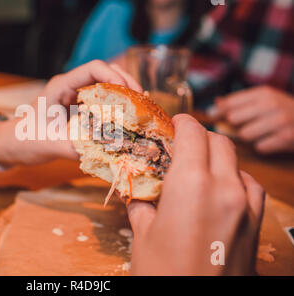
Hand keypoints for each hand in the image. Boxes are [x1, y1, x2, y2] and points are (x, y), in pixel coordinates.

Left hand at [0, 60, 142, 165]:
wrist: (10, 146)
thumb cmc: (22, 139)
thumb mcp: (47, 144)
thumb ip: (74, 147)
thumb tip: (107, 152)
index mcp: (62, 86)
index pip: (94, 68)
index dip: (116, 77)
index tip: (131, 93)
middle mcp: (71, 88)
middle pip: (106, 75)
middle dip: (127, 86)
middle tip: (144, 104)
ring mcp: (75, 99)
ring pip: (107, 89)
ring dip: (124, 98)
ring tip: (141, 112)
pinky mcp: (78, 112)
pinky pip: (102, 105)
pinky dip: (117, 111)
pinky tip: (127, 124)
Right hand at [127, 114, 264, 274]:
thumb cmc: (163, 272)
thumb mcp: (143, 235)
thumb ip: (142, 205)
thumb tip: (138, 192)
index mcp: (191, 184)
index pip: (193, 133)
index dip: (182, 123)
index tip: (172, 123)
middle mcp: (224, 188)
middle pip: (218, 141)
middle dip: (199, 136)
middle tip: (180, 144)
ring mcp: (246, 205)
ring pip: (237, 162)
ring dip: (219, 157)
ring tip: (200, 168)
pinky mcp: (255, 223)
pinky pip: (250, 186)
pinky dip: (235, 180)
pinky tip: (221, 192)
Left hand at [212, 86, 293, 153]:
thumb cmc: (286, 111)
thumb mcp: (266, 99)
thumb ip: (240, 101)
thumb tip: (216, 104)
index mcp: (263, 93)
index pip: (230, 103)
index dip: (217, 111)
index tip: (212, 116)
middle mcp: (271, 104)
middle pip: (234, 119)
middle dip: (235, 126)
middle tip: (243, 127)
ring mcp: (280, 121)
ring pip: (245, 134)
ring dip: (250, 137)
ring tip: (262, 133)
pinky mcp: (286, 138)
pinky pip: (260, 147)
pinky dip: (263, 146)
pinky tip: (273, 141)